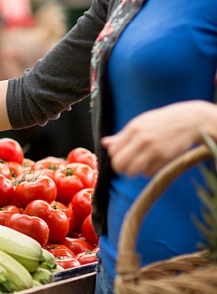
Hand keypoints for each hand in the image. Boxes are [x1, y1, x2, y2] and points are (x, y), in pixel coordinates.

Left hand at [101, 101, 216, 176]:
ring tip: (138, 166)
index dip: (115, 156)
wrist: (190, 120)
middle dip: (120, 168)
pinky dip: (148, 171)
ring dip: (133, 172)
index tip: (121, 156)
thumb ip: (122, 135)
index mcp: (133, 129)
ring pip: (132, 171)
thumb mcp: (141, 123)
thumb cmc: (162, 122)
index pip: (112, 151)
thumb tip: (104, 143)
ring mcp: (154, 149)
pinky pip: (148, 173)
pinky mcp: (165, 157)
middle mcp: (142, 139)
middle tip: (126, 167)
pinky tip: (153, 164)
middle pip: (119, 163)